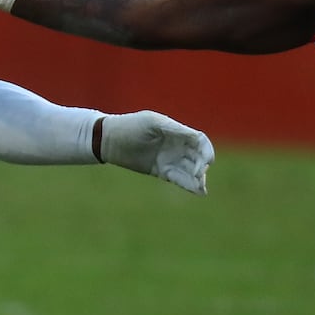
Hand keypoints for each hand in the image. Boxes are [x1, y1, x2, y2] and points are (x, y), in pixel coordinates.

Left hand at [98, 111, 213, 195]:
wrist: (108, 140)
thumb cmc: (130, 126)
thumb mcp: (152, 123)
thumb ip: (174, 130)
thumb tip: (197, 138)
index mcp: (178, 132)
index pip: (200, 141)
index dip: (207, 150)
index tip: (206, 160)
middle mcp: (177, 146)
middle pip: (198, 157)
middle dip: (202, 166)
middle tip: (198, 175)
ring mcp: (170, 159)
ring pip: (190, 170)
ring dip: (198, 179)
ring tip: (201, 188)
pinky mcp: (161, 171)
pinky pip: (179, 179)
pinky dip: (189, 184)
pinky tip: (198, 191)